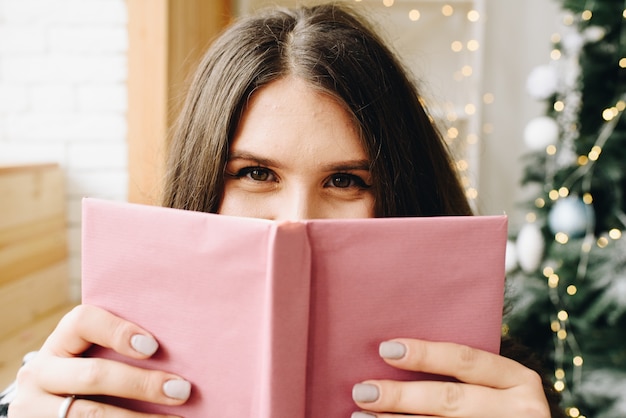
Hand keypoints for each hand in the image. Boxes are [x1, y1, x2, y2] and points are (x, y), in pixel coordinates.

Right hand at [8, 305, 189, 416]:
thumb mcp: (94, 356)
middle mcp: (40, 374)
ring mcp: (36, 408)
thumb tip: (182, 350)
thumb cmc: (92, 370)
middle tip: (182, 390)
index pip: (83, 321)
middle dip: (142, 384)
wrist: (50, 407)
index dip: (118, 331)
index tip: (153, 347)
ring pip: (92, 414)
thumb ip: (122, 349)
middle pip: (93, 375)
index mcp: (60, 341)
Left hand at [351, 338, 549, 417]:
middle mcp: (520, 409)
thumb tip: (392, 353)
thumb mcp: (494, 384)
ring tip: (361, 415)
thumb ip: (459, 371)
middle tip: (362, 390)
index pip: (465, 360)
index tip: (385, 349)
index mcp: (518, 379)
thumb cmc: (496, 403)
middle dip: (401, 396)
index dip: (424, 354)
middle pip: (449, 399)